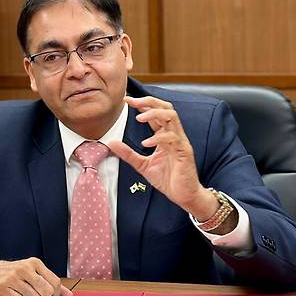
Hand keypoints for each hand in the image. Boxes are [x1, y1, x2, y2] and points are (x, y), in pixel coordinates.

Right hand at [0, 255, 73, 295]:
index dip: (54, 294)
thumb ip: (51, 282)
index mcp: (34, 263)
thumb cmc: (14, 274)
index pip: (55, 283)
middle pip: (46, 293)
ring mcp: (13, 278)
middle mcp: (25, 269)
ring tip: (22, 294)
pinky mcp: (3, 288)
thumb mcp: (33, 272)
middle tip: (34, 295)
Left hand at [108, 95, 216, 218]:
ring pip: (171, 117)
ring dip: (154, 114)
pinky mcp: (184, 152)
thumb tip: (111, 142)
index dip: (142, 104)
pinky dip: (158, 138)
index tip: (127, 100)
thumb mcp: (142, 165)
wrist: (184, 196)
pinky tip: (146, 143)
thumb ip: (128, 153)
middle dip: (149, 101)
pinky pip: (173, 138)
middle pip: (166, 107)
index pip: (155, 112)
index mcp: (165, 135)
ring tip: (139, 118)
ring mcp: (180, 142)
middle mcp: (174, 134)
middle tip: (132, 101)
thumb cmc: (167, 179)